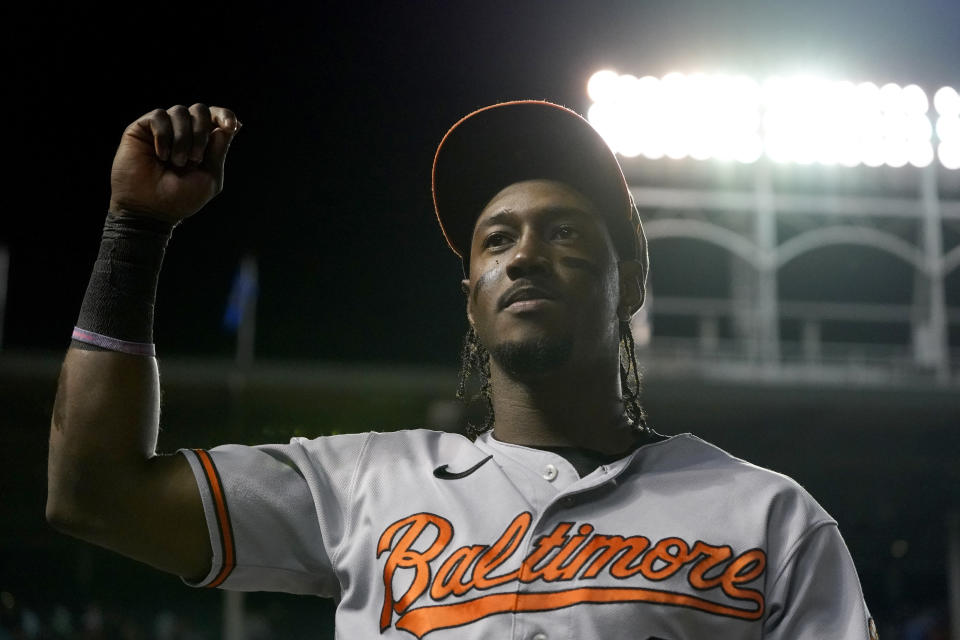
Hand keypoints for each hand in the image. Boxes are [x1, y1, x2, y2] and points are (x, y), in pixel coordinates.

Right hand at [108, 104, 240, 222]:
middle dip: (201, 133)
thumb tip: (229, 124)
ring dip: (182, 138)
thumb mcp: (210, 176)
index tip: (230, 126)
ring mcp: (163, 129)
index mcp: (203, 143)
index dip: (225, 115)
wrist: (150, 209)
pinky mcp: (142, 129)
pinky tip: (161, 155)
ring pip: (180, 111)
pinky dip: (164, 135)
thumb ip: (219, 150)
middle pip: (199, 110)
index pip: (216, 117)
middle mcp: (184, 132)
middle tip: (195, 159)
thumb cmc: (180, 198)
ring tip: (176, 162)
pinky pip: (159, 116)